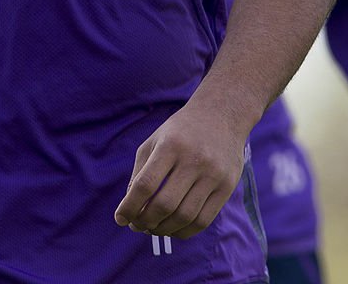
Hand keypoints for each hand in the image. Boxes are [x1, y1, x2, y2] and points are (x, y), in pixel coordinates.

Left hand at [114, 101, 246, 238]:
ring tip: (153, 228)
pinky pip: (203, 220)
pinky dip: (184, 231)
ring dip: (164, 230)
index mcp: (171, 144)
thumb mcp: (155, 140)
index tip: (120, 218)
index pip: (146, 184)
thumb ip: (140, 171)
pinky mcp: (227, 187)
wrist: (222, 114)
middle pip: (164, 204)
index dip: (130, 206)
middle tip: (137, 226)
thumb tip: (129, 208)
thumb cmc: (181, 131)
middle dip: (145, 221)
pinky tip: (173, 229)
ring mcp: (213, 174)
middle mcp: (193, 159)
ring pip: (184, 216)